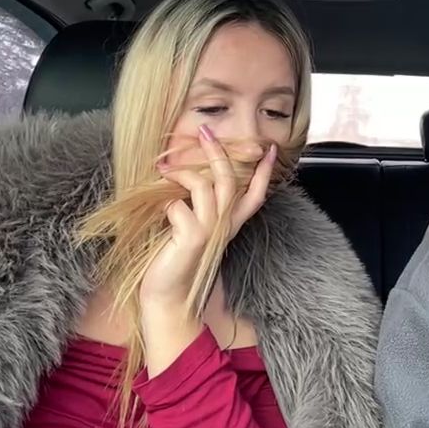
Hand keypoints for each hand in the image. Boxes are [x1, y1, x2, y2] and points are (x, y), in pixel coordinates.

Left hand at [139, 125, 276, 310]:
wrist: (168, 296)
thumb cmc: (176, 260)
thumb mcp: (195, 228)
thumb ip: (200, 206)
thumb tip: (191, 173)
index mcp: (229, 223)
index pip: (256, 193)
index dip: (264, 171)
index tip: (269, 148)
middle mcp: (224, 226)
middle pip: (229, 180)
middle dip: (217, 152)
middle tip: (205, 131)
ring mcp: (209, 231)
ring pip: (205, 186)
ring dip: (183, 173)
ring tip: (165, 170)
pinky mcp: (192, 237)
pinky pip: (177, 205)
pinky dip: (166, 203)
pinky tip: (159, 212)